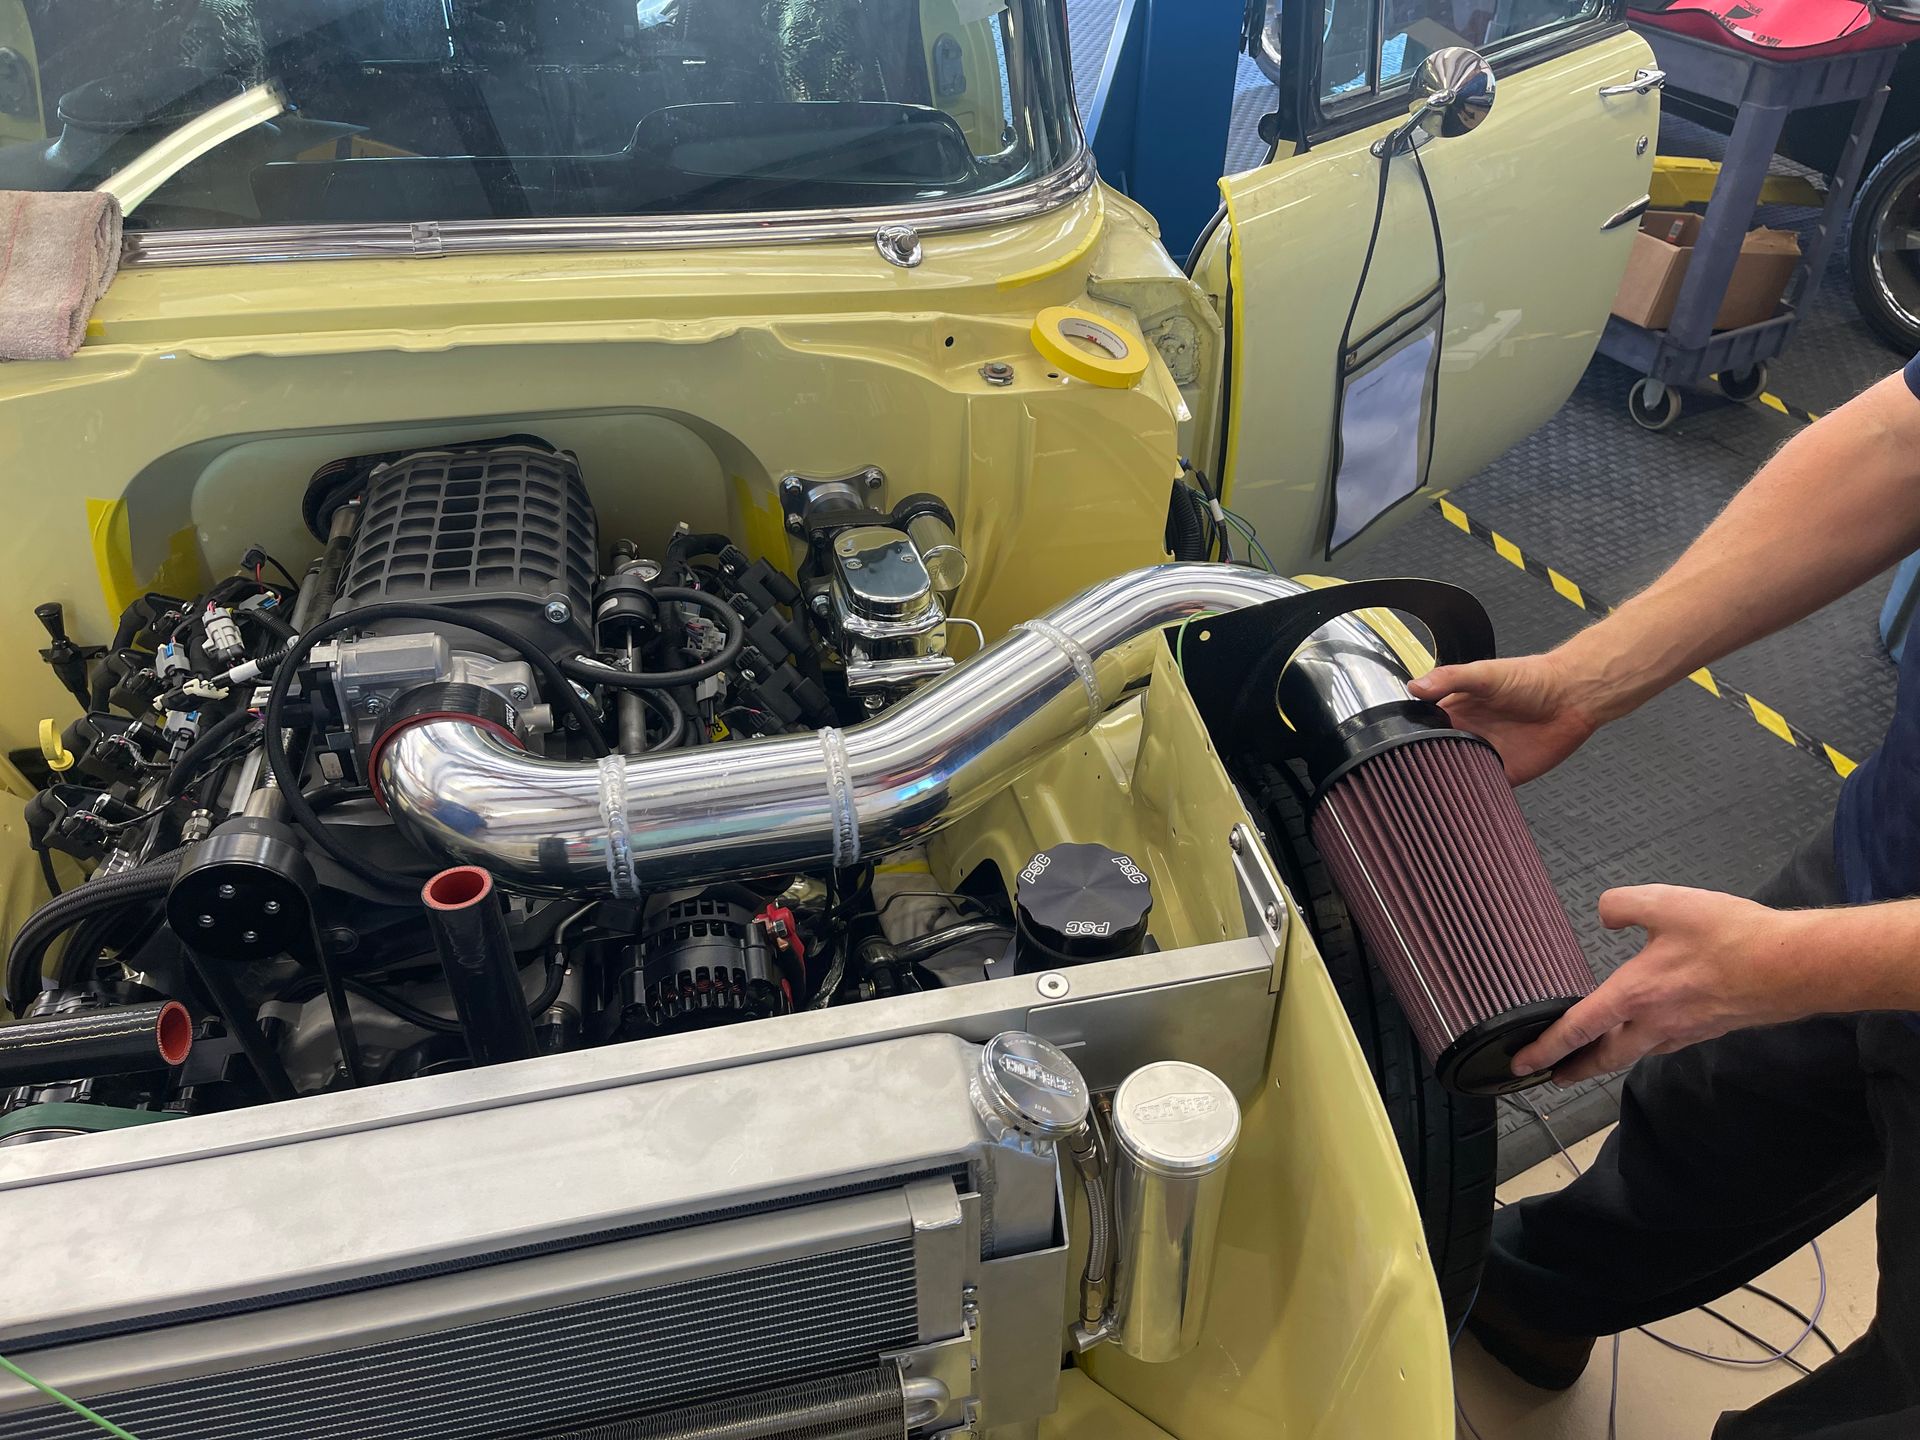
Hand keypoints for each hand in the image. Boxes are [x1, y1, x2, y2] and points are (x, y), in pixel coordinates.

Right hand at [1407, 651, 1611, 784]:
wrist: (1572, 696)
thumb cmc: (1532, 678)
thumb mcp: (1485, 673)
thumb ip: (1450, 678)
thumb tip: (1415, 686)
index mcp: (1454, 711)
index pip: (1420, 730)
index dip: (1407, 740)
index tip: (1391, 751)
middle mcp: (1465, 735)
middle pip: (1433, 758)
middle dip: (1421, 770)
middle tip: (1406, 782)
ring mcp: (1483, 756)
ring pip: (1454, 777)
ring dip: (1444, 786)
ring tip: (1426, 798)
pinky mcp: (1504, 774)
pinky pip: (1482, 790)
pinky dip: (1472, 798)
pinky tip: (1461, 802)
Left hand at [1511, 885, 1817, 1083]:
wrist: (1794, 968)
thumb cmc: (1730, 937)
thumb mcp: (1665, 903)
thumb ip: (1623, 905)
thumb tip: (1604, 914)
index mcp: (1634, 995)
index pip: (1576, 1029)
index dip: (1544, 1048)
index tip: (1520, 1064)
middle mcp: (1654, 1023)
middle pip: (1603, 1057)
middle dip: (1573, 1070)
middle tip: (1550, 1076)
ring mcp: (1683, 1031)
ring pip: (1634, 1053)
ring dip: (1606, 1059)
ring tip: (1590, 1057)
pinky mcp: (1708, 1029)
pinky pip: (1663, 1044)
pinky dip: (1642, 1044)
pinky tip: (1645, 1032)